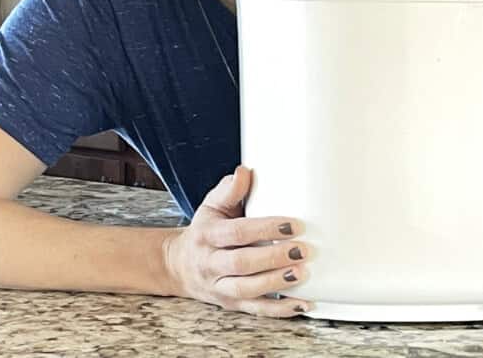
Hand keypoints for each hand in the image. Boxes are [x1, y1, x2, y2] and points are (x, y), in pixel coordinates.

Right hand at [162, 165, 311, 316]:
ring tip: (302, 273)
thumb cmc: (204, 230)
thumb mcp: (211, 205)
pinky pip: (256, 310)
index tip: (294, 225)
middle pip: (243, 264)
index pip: (238, 232)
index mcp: (208, 235)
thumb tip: (245, 171)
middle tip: (303, 249)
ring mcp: (220, 287)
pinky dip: (280, 310)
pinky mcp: (231, 304)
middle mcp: (211, 264)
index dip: (266, 229)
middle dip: (274, 258)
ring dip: (277, 284)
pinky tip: (302, 303)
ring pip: (248, 290)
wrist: (179, 265)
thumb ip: (229, 189)